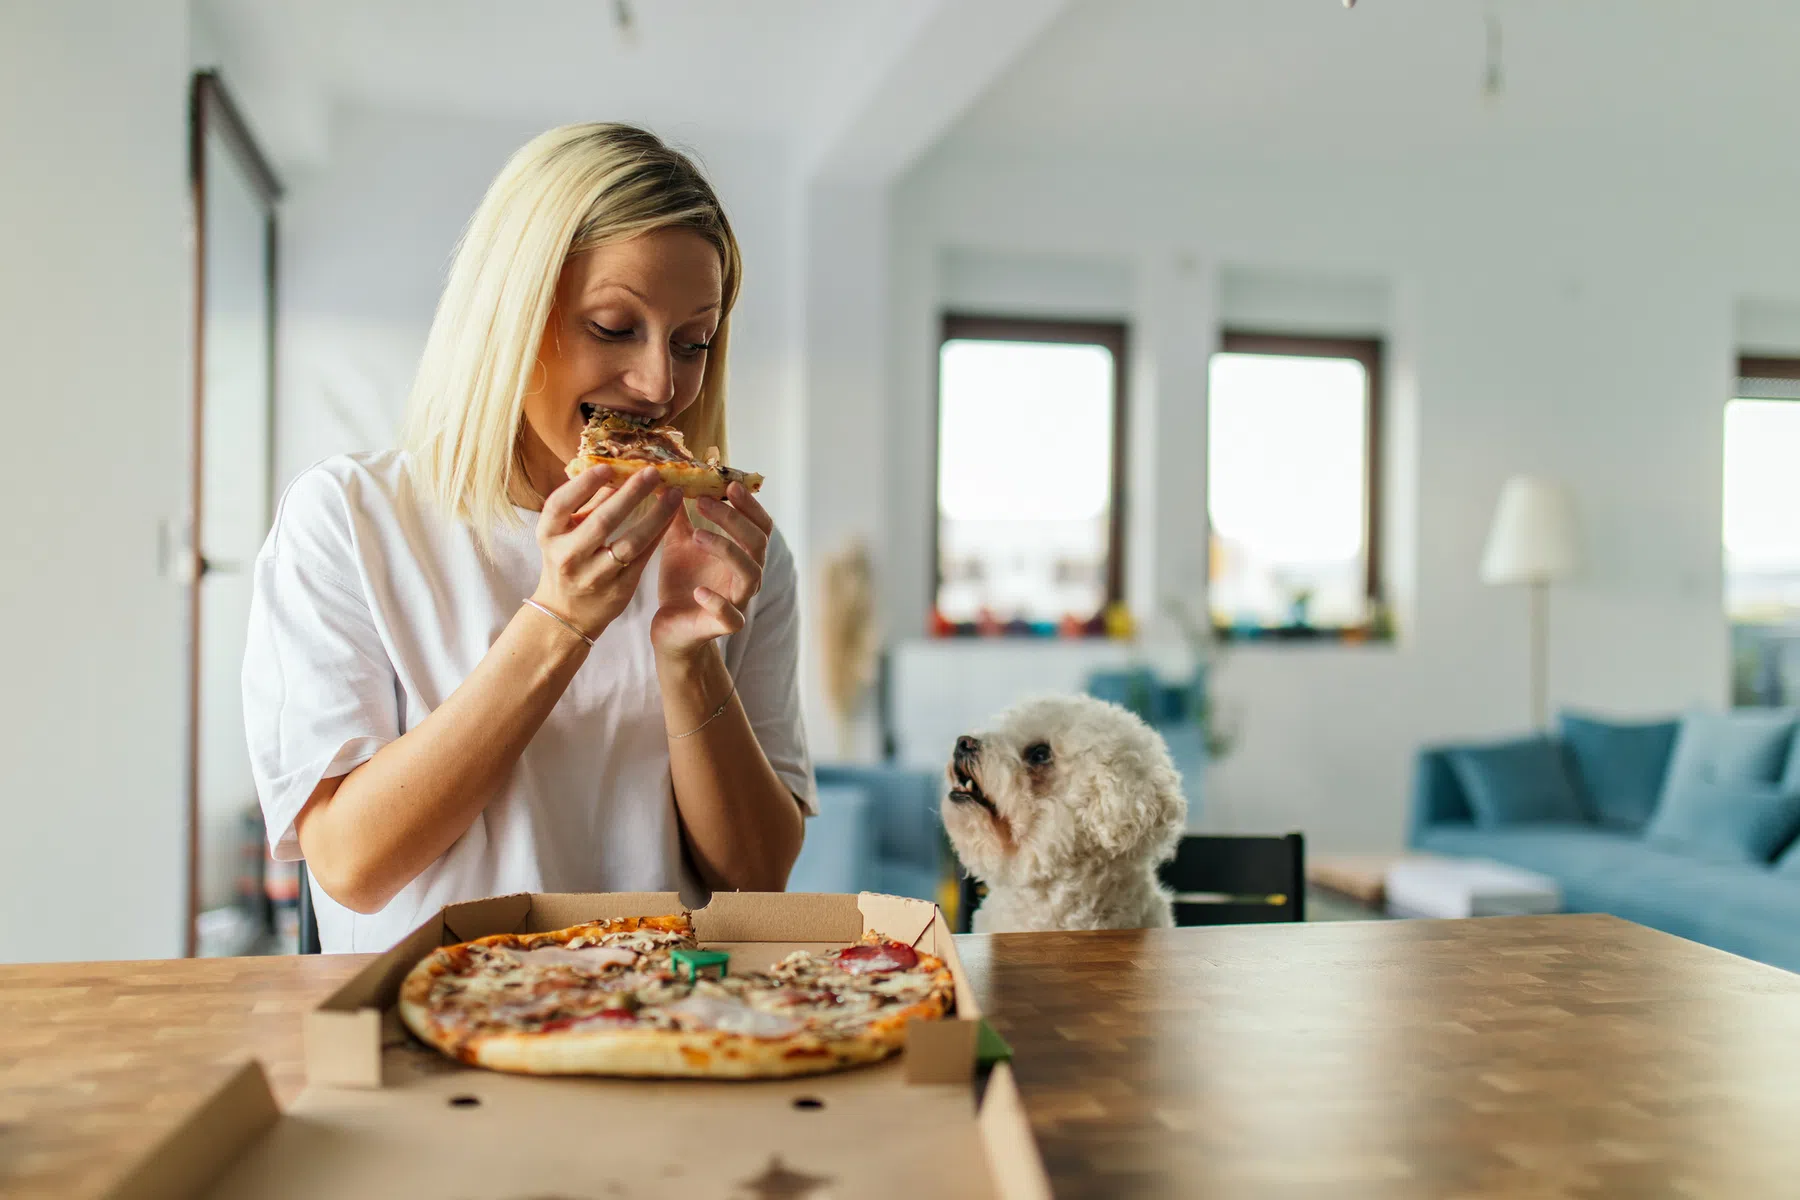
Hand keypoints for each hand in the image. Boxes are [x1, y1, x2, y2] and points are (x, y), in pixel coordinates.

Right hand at [531, 466, 681, 639]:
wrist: (566, 613)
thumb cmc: (566, 560)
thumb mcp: (564, 533)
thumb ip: (586, 504)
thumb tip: (613, 470)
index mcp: (549, 535)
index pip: (560, 505)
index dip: (582, 485)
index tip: (607, 466)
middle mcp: (568, 556)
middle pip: (602, 522)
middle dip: (630, 494)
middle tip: (652, 472)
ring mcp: (593, 576)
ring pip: (629, 543)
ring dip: (655, 516)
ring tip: (673, 494)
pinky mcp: (618, 590)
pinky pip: (642, 558)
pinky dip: (658, 535)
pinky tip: (670, 517)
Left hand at [651, 482, 772, 660]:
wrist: (670, 627)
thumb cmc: (682, 582)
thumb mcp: (679, 543)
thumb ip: (679, 515)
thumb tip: (671, 479)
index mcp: (743, 554)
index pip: (760, 525)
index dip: (749, 505)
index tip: (729, 484)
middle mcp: (748, 576)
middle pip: (757, 544)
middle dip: (734, 520)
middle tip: (704, 502)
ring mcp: (739, 601)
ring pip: (750, 574)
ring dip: (727, 550)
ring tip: (697, 535)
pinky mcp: (723, 625)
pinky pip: (730, 616)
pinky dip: (718, 602)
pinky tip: (699, 590)